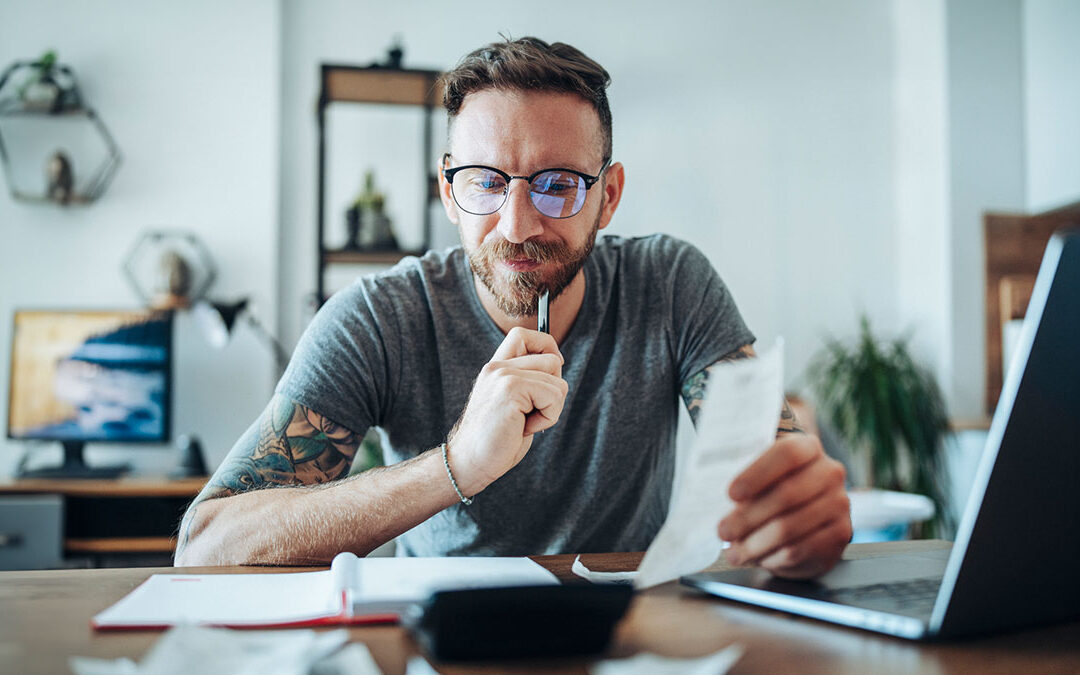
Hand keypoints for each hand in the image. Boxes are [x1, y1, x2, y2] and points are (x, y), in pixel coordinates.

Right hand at [446, 327, 567, 495]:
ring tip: (524, 423)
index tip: (551, 370)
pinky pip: (554, 397)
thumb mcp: (514, 404)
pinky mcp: (511, 388)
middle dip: (554, 390)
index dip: (546, 346)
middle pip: (552, 360)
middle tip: (530, 413)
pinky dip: (548, 418)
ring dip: (550, 409)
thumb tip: (558, 364)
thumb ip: (529, 382)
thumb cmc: (496, 441)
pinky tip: (524, 428)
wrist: (470, 463)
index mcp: (496, 367)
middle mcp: (497, 366)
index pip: (524, 334)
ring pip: (558, 382)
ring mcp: (503, 375)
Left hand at [718, 434, 851, 578]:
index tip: (731, 494)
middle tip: (722, 530)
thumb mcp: (760, 474)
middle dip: (748, 517)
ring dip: (755, 544)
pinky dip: (772, 557)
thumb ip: (744, 478)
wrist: (809, 510)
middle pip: (786, 495)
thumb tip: (710, 495)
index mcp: (808, 447)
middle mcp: (829, 472)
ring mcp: (839, 504)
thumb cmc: (774, 487)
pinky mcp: (840, 535)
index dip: (757, 474)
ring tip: (733, 551)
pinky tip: (756, 558)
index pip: (786, 453)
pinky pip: (800, 550)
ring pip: (789, 528)